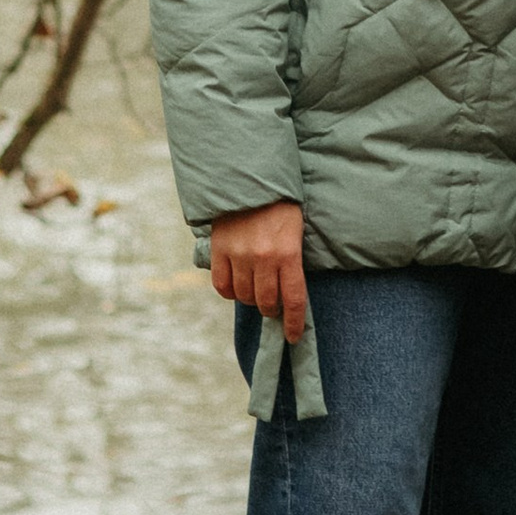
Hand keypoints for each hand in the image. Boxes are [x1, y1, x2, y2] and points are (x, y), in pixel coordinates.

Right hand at [210, 197, 306, 338]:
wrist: (251, 178)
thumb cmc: (280, 206)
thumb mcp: (295, 232)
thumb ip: (291, 262)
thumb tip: (286, 295)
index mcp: (289, 253)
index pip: (294, 299)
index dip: (294, 323)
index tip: (294, 336)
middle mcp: (264, 258)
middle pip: (266, 302)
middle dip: (271, 309)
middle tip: (272, 304)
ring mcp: (239, 255)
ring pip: (244, 296)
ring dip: (251, 299)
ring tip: (254, 288)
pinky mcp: (220, 250)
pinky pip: (222, 286)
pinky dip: (229, 292)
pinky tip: (235, 285)